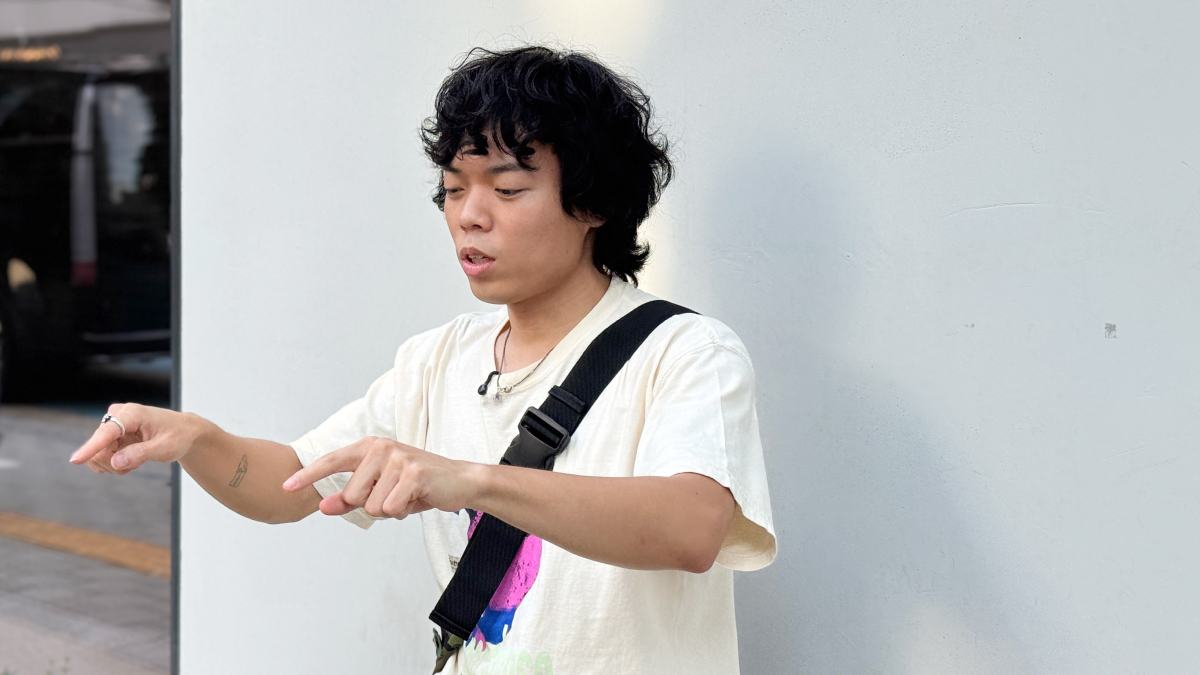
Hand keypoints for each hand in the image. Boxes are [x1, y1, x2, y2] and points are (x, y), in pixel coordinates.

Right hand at [69, 403, 199, 473]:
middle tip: (134, 465)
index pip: (107, 432)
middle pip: (100, 448)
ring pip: (98, 455)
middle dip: (114, 463)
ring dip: (115, 465)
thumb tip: (116, 462)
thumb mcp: (165, 448)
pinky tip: (130, 458)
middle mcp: (118, 415)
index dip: (91, 447)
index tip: (75, 460)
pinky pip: (101, 456)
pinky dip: (115, 463)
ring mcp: (112, 425)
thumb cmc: (178, 436)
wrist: (183, 432)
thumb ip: (141, 454)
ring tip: (136, 459)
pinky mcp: (110, 434)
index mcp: (132, 413)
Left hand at [281, 437, 479, 518]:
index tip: (287, 486)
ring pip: (372, 505)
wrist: (459, 482)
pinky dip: (403, 511)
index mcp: (369, 448)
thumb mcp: (380, 492)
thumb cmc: (418, 486)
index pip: (332, 461)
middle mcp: (381, 448)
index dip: (308, 475)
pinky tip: (417, 499)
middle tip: (393, 496)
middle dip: (370, 505)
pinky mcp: (413, 473)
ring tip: (407, 497)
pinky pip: (391, 508)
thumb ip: (349, 498)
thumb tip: (322, 506)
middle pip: (352, 495)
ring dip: (389, 510)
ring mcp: (397, 458)